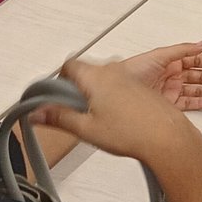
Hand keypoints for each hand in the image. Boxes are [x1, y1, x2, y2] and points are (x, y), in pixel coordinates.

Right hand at [39, 57, 201, 168]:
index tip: (58, 96)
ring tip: (99, 119)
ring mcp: (130, 77)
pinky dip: (115, 97)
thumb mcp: (86, 129)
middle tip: (77, 112)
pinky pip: (122, 85)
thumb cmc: (129, 133)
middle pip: (87, 71)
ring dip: (97, 93)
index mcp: (96, 76)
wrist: (166, 137)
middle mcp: (113, 71)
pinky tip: (118, 120)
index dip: (60, 79)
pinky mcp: (143, 87)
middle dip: (78, 88)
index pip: (70, 65)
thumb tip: (36, 114)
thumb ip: (59, 118)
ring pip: (105, 78)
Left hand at [118, 39, 201, 112]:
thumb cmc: (130, 73)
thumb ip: (183, 49)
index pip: (196, 60)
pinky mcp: (167, 106)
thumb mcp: (159, 56)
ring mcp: (170, 91)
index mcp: (169, 62)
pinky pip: (189, 104)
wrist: (115, 94)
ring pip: (197, 91)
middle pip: (200, 76)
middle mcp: (171, 76)